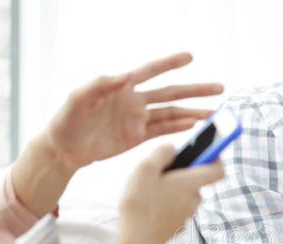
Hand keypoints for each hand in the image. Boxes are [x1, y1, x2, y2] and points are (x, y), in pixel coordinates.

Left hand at [44, 52, 222, 171]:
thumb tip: (125, 75)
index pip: (150, 71)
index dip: (169, 63)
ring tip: (213, 113)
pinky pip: (162, 131)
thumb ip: (100, 84)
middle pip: (171, 93)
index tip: (190, 57)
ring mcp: (138, 120)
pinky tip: (194, 126)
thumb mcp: (78, 98)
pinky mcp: (137, 137)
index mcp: (122, 87)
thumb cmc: (66, 119)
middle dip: (195, 90)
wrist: (63, 148)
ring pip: (172, 114)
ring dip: (193, 113)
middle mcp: (134, 101)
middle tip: (219, 87)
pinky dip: (178, 128)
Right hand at [118, 145, 224, 243]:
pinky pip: (175, 209)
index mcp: (191, 183)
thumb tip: (173, 147)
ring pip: (184, 195)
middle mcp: (194, 200)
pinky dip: (166, 204)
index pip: (218, 170)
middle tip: (161, 169)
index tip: (206, 150)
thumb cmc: (141, 204)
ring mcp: (186, 215)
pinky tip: (148, 206)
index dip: (215, 158)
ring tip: (149, 188)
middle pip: (197, 181)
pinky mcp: (176, 226)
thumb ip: (161, 153)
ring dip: (172, 189)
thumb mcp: (145, 169)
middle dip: (182, 173)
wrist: (137, 242)